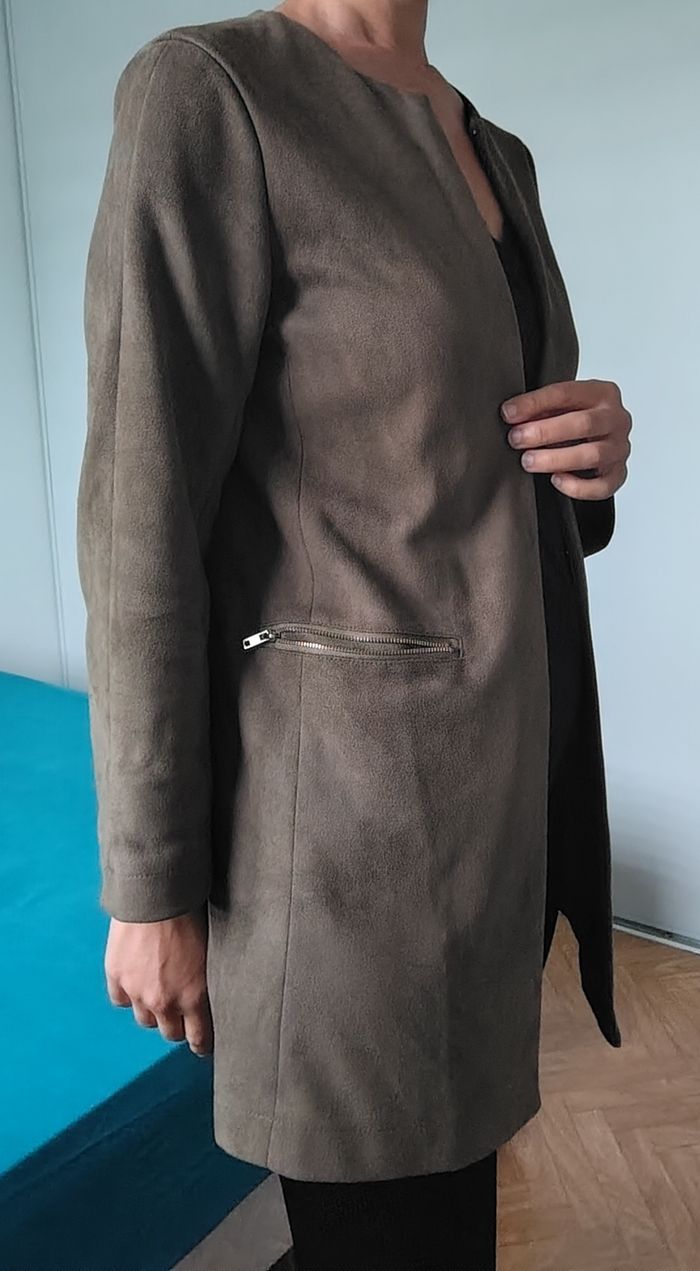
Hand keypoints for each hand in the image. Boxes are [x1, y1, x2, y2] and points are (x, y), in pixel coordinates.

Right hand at [105, 907, 212, 1055]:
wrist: (157, 895)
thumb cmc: (192, 915)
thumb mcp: (211, 953)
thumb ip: (207, 981)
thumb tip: (213, 995)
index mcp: (195, 996)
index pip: (198, 1039)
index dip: (201, 1044)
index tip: (202, 1045)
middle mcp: (165, 1001)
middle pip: (170, 1034)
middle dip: (177, 1026)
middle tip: (181, 1016)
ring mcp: (138, 992)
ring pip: (145, 1020)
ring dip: (152, 1011)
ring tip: (159, 995)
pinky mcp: (117, 978)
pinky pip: (121, 1001)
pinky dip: (128, 995)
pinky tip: (136, 984)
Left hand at [501, 378, 631, 499]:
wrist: (599, 436)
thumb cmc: (575, 418)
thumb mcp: (559, 405)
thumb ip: (540, 407)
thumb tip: (511, 414)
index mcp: (602, 393)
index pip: (567, 393)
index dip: (535, 403)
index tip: (509, 413)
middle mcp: (616, 419)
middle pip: (584, 424)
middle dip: (545, 432)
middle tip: (517, 439)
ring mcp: (619, 448)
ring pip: (592, 455)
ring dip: (555, 459)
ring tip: (528, 461)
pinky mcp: (618, 474)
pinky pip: (602, 486)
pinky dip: (578, 487)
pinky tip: (556, 480)